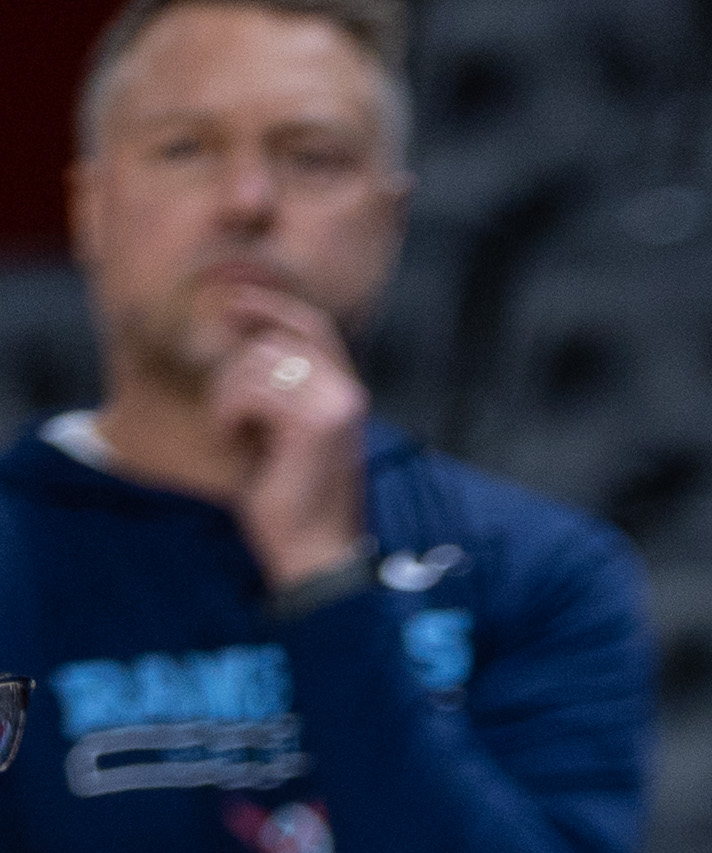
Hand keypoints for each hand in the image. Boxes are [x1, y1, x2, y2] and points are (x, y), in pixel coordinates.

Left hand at [213, 294, 370, 590]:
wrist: (314, 555)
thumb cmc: (293, 500)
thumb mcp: (289, 433)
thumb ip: (283, 388)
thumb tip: (247, 340)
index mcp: (348, 393)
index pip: (313, 324)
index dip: (271, 302)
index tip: (231, 297)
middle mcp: (349, 394)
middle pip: (282, 336)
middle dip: (240, 353)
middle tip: (220, 386)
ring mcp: (336, 407)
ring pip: (260, 361)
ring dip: (229, 392)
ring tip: (229, 429)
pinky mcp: (313, 425)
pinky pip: (253, 388)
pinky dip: (230, 411)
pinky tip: (232, 440)